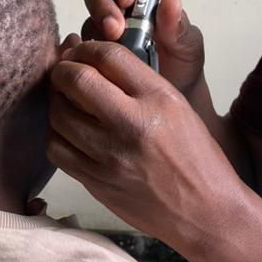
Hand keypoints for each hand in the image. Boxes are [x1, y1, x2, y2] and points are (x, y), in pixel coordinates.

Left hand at [47, 41, 246, 253]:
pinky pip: (57, 149)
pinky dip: (56, 134)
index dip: (86, 48)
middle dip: (63, 70)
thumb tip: (92, 60)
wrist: (205, 213)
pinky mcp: (96, 182)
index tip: (81, 52)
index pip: (108, 56)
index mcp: (159, 99)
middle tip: (64, 73)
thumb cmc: (196, 157)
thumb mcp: (178, 107)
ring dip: (56, 102)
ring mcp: (110, 157)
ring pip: (58, 115)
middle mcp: (132, 125)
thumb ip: (138, 82)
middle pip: (76, 81)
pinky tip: (68, 132)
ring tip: (66, 102)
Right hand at [83, 0, 205, 92]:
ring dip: (94, 24)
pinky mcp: (89, 53)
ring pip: (86, 15)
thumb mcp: (188, 47)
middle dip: (104, 3)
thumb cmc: (180, 68)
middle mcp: (119, 9)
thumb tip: (171, 3)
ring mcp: (102, 31)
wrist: (168, 102)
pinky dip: (79, 47)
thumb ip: (179, 27)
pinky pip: (76, 44)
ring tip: (111, 42)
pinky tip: (91, 58)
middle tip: (117, 26)